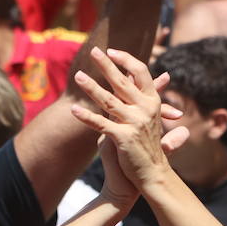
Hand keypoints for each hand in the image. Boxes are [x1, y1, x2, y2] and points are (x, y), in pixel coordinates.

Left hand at [71, 48, 187, 197]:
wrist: (152, 175)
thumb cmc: (147, 147)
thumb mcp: (148, 119)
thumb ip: (142, 99)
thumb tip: (141, 79)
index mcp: (152, 102)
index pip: (141, 72)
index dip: (126, 60)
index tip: (111, 52)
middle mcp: (145, 109)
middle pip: (122, 82)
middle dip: (106, 65)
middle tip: (93, 51)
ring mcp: (135, 123)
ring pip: (109, 101)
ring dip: (91, 87)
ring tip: (79, 76)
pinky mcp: (123, 138)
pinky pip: (100, 125)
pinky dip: (86, 117)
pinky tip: (74, 109)